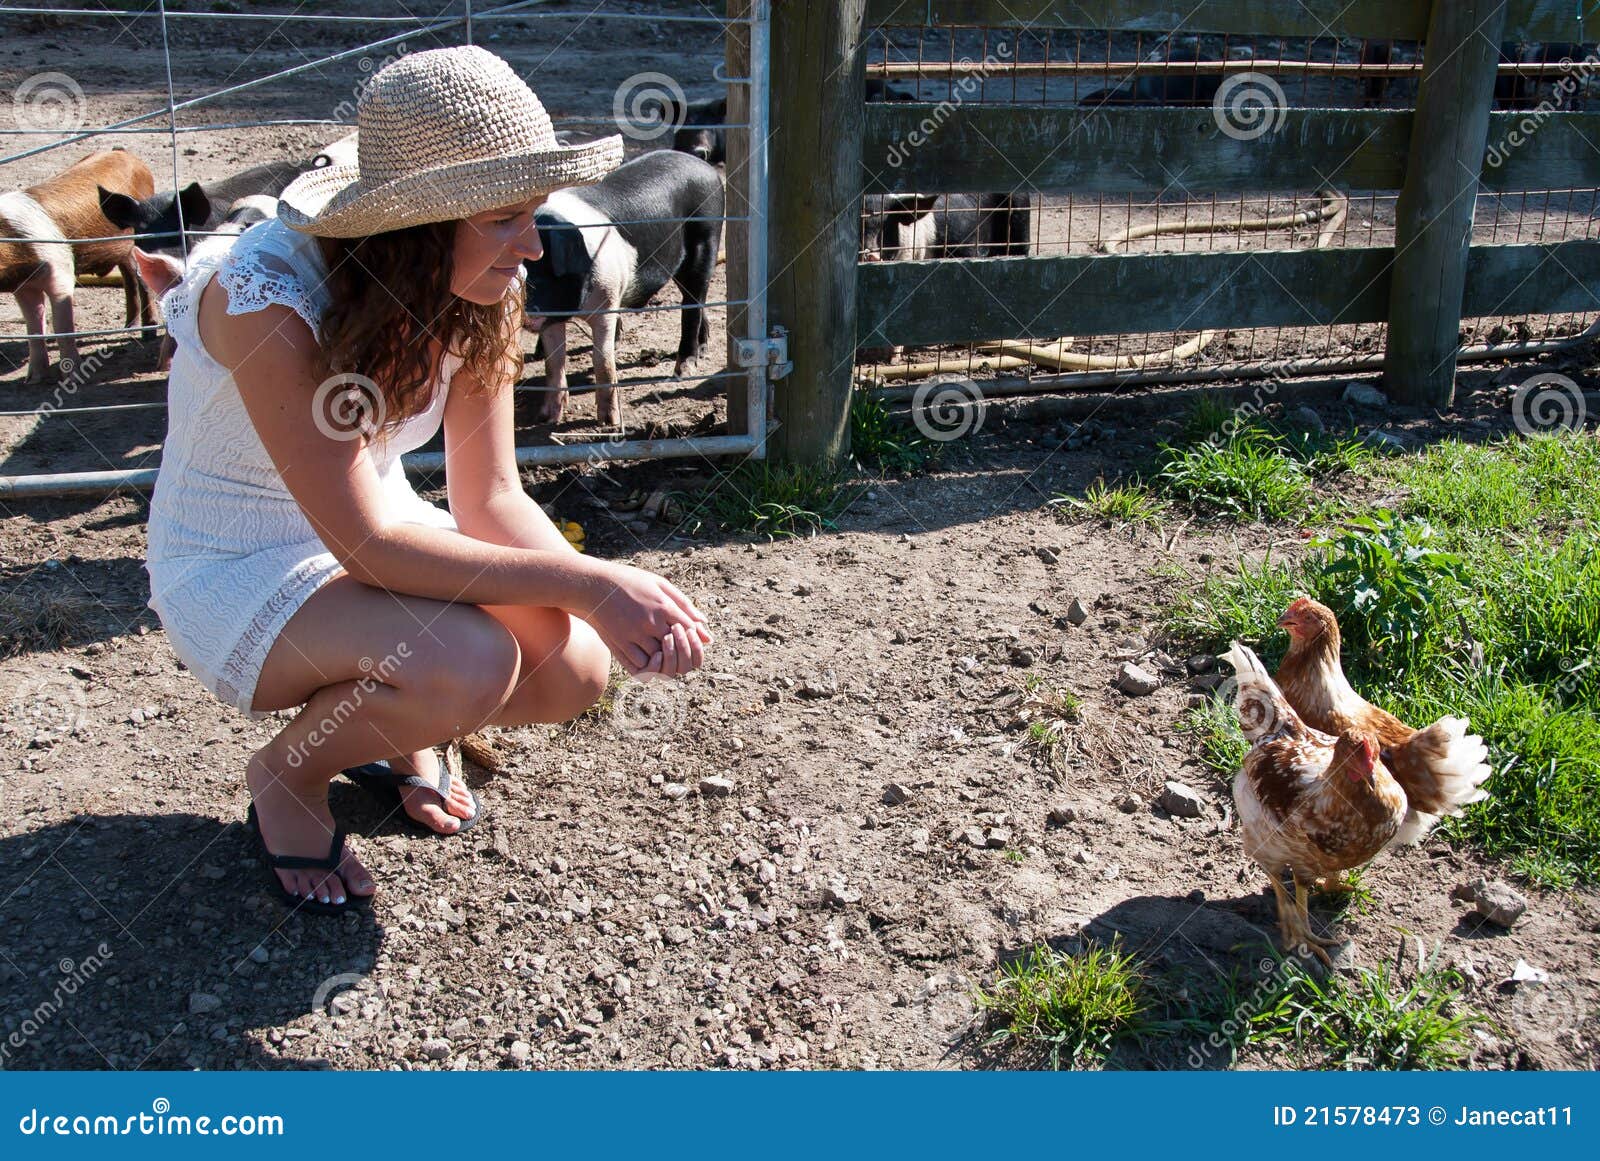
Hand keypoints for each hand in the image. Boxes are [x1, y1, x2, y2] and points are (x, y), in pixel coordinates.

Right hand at [573, 560, 712, 676]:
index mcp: (663, 606)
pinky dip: (648, 664)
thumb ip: (683, 604)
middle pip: (677, 647)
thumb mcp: (659, 584)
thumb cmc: (630, 582)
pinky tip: (649, 654)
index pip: (689, 629)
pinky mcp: (620, 643)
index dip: (692, 634)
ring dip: (664, 658)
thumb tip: (704, 624)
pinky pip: (640, 664)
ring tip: (662, 648)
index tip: (687, 632)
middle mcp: (650, 622)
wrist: (594, 585)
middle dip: (681, 648)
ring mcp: (634, 634)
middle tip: (676, 644)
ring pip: (660, 659)